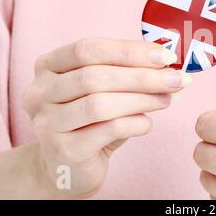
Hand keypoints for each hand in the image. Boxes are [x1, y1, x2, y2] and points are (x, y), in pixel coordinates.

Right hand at [22, 38, 190, 198]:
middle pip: (95, 76)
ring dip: (143, 99)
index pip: (88, 49)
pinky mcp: (64, 150)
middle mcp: (39, 92)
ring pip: (100, 104)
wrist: (66, 166)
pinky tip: (148, 123)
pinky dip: (136, 123)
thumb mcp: (103, 91)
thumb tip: (168, 65)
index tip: (164, 56)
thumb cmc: (89, 122)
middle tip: (176, 79)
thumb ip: (127, 74)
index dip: (129, 50)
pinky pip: (108, 130)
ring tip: (168, 99)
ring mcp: (47, 123)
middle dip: (143, 76)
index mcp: (48, 67)